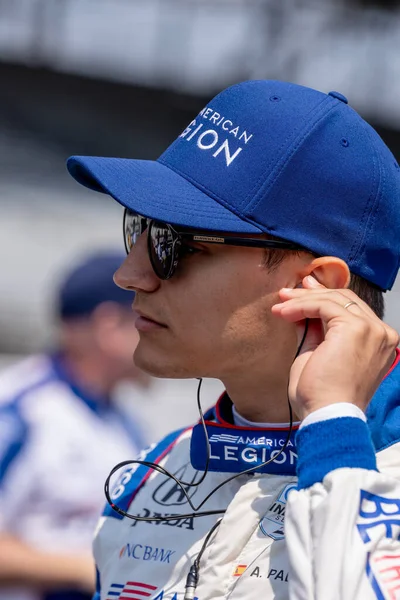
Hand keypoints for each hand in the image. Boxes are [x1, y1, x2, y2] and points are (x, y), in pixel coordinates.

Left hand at [271, 276, 398, 420]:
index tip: (300, 295)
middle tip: (287, 293)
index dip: (323, 299)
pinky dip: (301, 306)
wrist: (327, 415)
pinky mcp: (356, 327)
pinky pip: (324, 305)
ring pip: (334, 299)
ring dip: (302, 300)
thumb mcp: (318, 354)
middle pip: (345, 300)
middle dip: (312, 294)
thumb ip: (315, 330)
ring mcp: (372, 329)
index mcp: (378, 342)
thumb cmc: (321, 396)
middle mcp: (381, 333)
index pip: (351, 310)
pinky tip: (283, 313)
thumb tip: (301, 308)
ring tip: (280, 305)